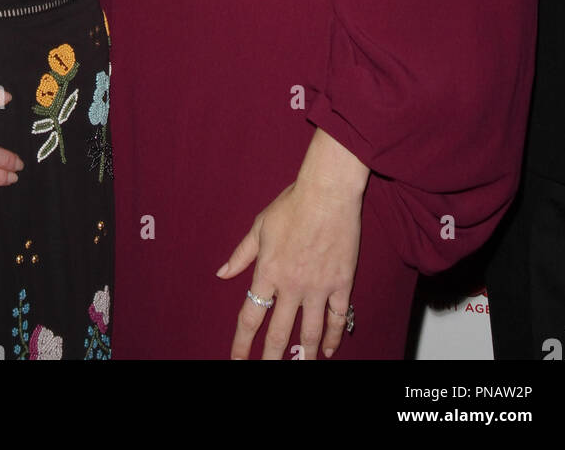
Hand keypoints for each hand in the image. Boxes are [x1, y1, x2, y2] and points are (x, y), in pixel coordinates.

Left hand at [217, 129, 366, 360]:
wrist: (327, 193)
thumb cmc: (291, 205)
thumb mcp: (260, 227)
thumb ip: (241, 254)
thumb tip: (222, 274)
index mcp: (267, 272)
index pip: (250, 317)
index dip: (241, 343)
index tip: (236, 359)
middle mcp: (291, 286)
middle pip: (278, 333)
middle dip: (270, 359)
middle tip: (266, 372)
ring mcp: (318, 288)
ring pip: (309, 333)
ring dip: (303, 356)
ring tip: (300, 368)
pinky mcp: (342, 284)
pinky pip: (338, 318)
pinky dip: (333, 337)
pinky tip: (328, 350)